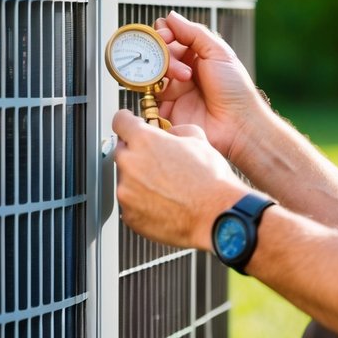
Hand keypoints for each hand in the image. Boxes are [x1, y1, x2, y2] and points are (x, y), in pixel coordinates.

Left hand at [111, 110, 249, 249]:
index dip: (127, 122)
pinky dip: (142, 202)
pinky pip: (130, 203)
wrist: (217, 215)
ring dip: (139, 179)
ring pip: (126, 179)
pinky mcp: (129, 215)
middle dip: (136, 153)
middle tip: (160, 163)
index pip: (120, 121)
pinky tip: (164, 202)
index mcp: (144, 140)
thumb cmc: (210, 180)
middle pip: (122, 151)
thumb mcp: (198, 139)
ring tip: (167, 186)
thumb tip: (170, 134)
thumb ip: (175, 131)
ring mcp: (127, 192)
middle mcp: (130, 164)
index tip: (129, 126)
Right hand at [152, 12, 271, 161]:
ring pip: (153, 70)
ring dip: (164, 69)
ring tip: (183, 78)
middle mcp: (183, 69)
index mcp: (196, 54)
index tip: (167, 35)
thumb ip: (194, 32)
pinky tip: (168, 89)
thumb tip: (171, 17)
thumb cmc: (235, 89)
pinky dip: (155, 87)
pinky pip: (150, 94)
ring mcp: (174, 88)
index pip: (170, 35)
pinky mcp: (167, 107)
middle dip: (164, 52)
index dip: (164, 33)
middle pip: (158, 51)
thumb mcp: (219, 52)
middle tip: (177, 58)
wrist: (237, 123)